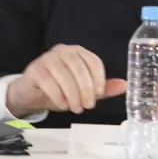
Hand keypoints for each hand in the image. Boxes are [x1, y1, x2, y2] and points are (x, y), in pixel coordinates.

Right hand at [6, 44, 126, 118]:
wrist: (32, 93)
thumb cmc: (60, 89)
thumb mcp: (83, 90)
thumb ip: (102, 88)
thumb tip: (125, 85)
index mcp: (77, 52)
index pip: (92, 60)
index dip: (98, 78)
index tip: (99, 94)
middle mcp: (62, 51)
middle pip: (79, 67)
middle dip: (86, 89)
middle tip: (88, 106)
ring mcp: (47, 59)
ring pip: (64, 75)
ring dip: (73, 95)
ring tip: (76, 108)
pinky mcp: (35, 69)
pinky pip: (49, 82)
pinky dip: (59, 96)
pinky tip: (62, 104)